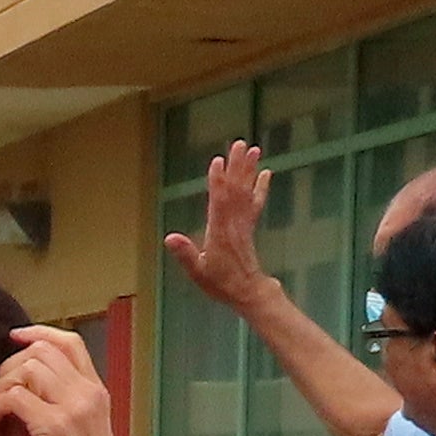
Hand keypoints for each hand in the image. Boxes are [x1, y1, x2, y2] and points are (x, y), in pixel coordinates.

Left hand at [0, 323, 127, 435]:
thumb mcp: (85, 428)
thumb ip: (67, 402)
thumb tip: (33, 383)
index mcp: (96, 391)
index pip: (70, 342)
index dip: (39, 333)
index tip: (15, 337)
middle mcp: (87, 393)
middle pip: (42, 351)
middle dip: (10, 365)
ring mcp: (73, 407)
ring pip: (27, 368)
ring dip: (1, 385)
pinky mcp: (54, 426)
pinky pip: (15, 396)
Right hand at [162, 138, 273, 309]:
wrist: (247, 291)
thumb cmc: (220, 282)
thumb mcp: (198, 272)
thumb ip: (185, 254)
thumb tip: (169, 238)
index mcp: (220, 231)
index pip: (218, 201)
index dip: (218, 181)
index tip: (219, 161)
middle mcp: (233, 223)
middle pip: (235, 190)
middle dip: (237, 167)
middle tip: (240, 144)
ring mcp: (243, 223)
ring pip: (246, 192)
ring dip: (249, 170)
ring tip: (254, 149)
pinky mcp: (249, 226)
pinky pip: (256, 203)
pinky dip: (261, 187)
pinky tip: (265, 173)